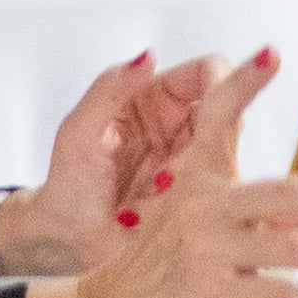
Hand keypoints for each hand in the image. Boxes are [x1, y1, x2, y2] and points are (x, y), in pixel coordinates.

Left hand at [0, 49, 226, 273]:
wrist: (70, 241)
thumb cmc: (68, 183)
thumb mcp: (79, 131)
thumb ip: (109, 89)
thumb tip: (146, 56)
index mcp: (150, 97)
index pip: (207, 72)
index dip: (224, 82)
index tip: (219, 108)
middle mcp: (179, 126)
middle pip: (229, 114)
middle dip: (212, 138)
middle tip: (168, 172)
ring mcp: (193, 161)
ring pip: (227, 153)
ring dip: (197, 173)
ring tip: (154, 192)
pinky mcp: (202, 196)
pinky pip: (222, 188)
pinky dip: (198, 198)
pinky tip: (159, 210)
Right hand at [19, 49, 297, 297]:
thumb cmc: (163, 272)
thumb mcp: (209, 232)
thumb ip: (272, 220)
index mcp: (198, 181)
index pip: (218, 118)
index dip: (243, 83)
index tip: (270, 52)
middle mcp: (202, 206)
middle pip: (291, 191)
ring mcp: (204, 247)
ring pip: (294, 247)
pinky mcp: (208, 290)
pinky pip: (277, 294)